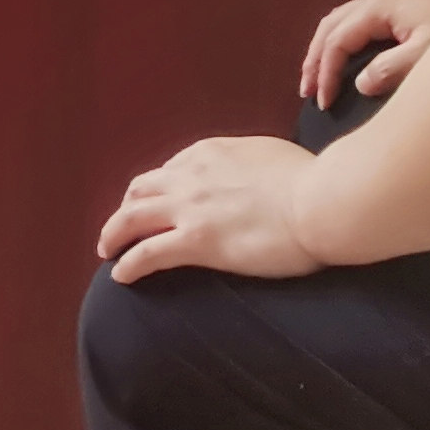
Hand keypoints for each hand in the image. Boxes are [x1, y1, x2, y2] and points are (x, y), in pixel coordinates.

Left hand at [97, 136, 321, 284]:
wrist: (321, 202)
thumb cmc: (312, 181)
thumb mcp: (271, 156)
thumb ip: (249, 165)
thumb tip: (252, 177)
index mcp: (210, 153)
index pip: (168, 171)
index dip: (157, 190)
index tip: (156, 206)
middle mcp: (191, 175)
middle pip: (140, 190)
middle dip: (127, 208)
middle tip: (123, 228)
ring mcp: (190, 208)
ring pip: (130, 219)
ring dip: (113, 234)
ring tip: (107, 251)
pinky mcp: (196, 242)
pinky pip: (146, 253)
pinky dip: (128, 264)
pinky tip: (121, 275)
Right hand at [299, 0, 429, 107]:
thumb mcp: (428, 56)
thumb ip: (390, 70)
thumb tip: (360, 84)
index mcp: (381, 6)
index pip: (338, 38)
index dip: (326, 71)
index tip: (324, 103)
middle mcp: (380, 0)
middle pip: (332, 26)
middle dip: (316, 59)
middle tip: (307, 92)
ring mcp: (391, 4)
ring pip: (343, 23)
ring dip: (326, 51)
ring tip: (318, 80)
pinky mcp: (403, 12)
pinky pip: (358, 26)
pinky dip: (343, 45)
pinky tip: (346, 65)